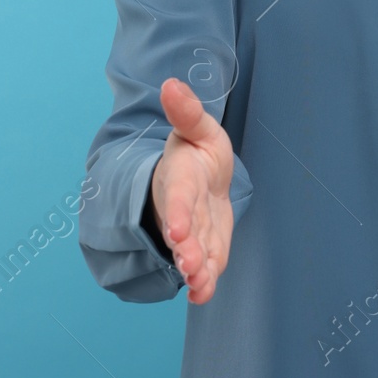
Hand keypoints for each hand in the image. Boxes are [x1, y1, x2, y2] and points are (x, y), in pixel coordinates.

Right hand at [150, 77, 235, 303]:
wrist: (200, 178)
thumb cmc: (197, 153)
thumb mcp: (198, 128)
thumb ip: (187, 112)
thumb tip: (171, 84)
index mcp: (181, 178)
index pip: (178, 197)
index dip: (177, 213)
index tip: (177, 231)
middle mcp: (182, 209)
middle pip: (183, 232)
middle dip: (185, 251)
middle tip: (189, 266)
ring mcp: (193, 231)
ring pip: (192, 253)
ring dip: (195, 271)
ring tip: (198, 284)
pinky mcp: (206, 247)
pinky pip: (204, 267)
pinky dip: (203, 283)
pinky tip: (202, 293)